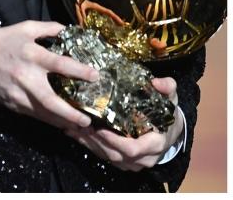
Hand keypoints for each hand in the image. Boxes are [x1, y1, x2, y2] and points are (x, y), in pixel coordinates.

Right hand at [0, 20, 98, 130]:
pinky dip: (49, 120)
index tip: (96, 76)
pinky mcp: (13, 104)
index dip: (80, 71)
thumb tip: (71, 30)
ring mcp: (18, 94)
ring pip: (45, 113)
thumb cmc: (0, 41)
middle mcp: (26, 77)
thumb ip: (49, 28)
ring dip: (63, 121)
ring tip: (79, 125)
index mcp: (31, 55)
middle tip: (88, 118)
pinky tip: (61, 122)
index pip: (60, 65)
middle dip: (72, 112)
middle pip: (52, 101)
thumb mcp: (24, 28)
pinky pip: (35, 115)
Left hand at [65, 77, 182, 170]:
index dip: (114, 140)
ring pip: (107, 157)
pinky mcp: (124, 163)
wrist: (170, 132)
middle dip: (95, 140)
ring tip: (73, 127)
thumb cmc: (168, 115)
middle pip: (115, 154)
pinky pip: (105, 157)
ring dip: (89, 143)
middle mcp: (144, 158)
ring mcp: (134, 163)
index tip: (99, 128)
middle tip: (79, 124)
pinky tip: (76, 133)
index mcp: (155, 144)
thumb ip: (167, 88)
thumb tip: (158, 82)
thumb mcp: (171, 100)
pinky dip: (89, 146)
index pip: (133, 148)